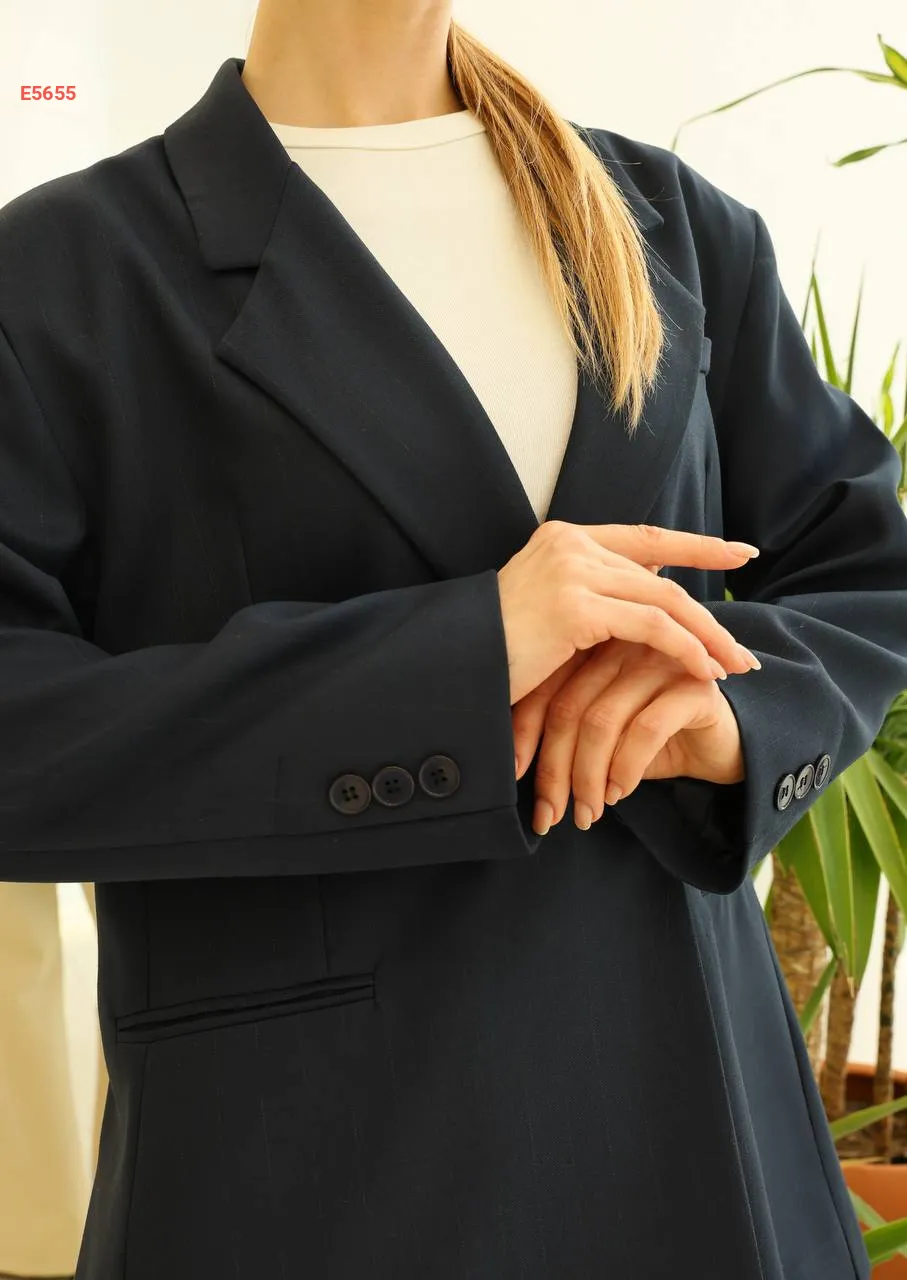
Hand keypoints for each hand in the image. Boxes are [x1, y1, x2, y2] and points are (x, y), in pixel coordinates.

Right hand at [497, 521, 760, 704]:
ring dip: (707, 637)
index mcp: (564, 538)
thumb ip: (592, 599)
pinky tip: (703, 672)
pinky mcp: (575, 606)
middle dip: (710, 616)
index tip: (741, 552)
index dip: (698, 545)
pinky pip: (650, 626)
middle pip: (663, 574)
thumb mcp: (547, 614)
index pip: (647, 537)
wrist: (449, 664)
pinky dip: (684, 649)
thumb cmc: (495, 652)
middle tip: (744, 652)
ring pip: (665, 599)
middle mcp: (571, 543)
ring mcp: (573, 570)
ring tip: (735, 667)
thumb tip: (651, 608)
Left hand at [512, 639, 747, 834]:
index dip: (524, 738)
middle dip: (554, 769)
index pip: (543, 689)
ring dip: (587, 776)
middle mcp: (623, 645)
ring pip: (602, 720)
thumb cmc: (652, 740)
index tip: (513, 781)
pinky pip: (645, 729)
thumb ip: (563, 733)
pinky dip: (624, 768)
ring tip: (587, 812)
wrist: (723, 743)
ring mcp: (659, 660)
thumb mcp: (600, 737)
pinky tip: (618, 793)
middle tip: (551, 814)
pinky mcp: (693, 685)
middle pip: (569, 707)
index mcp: (592, 647)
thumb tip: (509, 768)